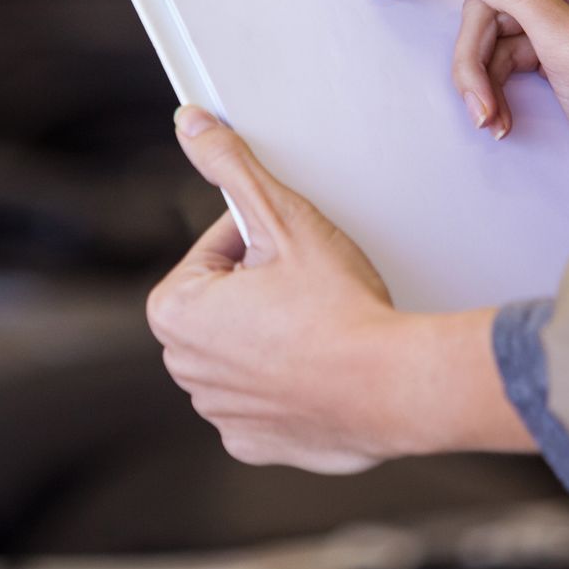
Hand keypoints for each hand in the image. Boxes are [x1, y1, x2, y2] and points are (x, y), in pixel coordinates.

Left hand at [147, 106, 531, 471]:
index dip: (261, 240)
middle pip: (226, 301)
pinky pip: (266, 401)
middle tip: (312, 287)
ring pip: (246, 350)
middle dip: (262, 288)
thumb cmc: (338, 305)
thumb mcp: (283, 218)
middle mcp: (185, 368)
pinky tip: (320, 369)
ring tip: (320, 327)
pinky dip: (289, 384)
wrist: (394, 387)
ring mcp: (219, 412)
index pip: (215, 250)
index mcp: (174, 312)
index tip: (295, 251)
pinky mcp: (254, 444)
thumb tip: (190, 124)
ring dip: (274, 333)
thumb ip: (232, 166)